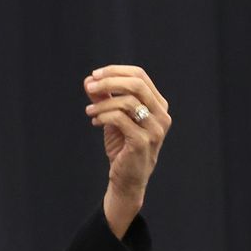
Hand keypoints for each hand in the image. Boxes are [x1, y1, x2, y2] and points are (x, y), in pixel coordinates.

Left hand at [84, 65, 170, 238]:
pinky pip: (120, 119)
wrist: (127, 180)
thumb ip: (104, 98)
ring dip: (103, 103)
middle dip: (109, 81)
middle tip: (90, 87)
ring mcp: (155, 129)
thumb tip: (89, 80)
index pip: (140, 75)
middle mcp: (161, 115)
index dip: (115, 71)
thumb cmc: (122, 147)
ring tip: (89, 112)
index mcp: (158, 105)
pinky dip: (104, 116)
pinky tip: (95, 122)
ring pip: (128, 101)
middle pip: (137, 84)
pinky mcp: (142, 142)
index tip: (94, 75)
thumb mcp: (113, 118)